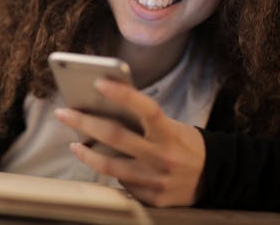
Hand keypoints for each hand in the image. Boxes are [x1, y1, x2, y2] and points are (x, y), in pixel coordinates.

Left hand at [54, 78, 205, 206]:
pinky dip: (111, 172)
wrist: (216, 177)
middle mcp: (163, 156)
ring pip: (111, 166)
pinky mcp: (153, 198)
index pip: (146, 108)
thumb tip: (102, 112)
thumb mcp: (171, 126)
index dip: (123, 94)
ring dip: (87, 154)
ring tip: (74, 144)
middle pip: (116, 136)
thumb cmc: (183, 143)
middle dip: (84, 123)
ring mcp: (157, 180)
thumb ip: (142, 122)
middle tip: (63, 113)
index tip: (98, 82)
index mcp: (170, 132)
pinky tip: (102, 163)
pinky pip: (123, 184)